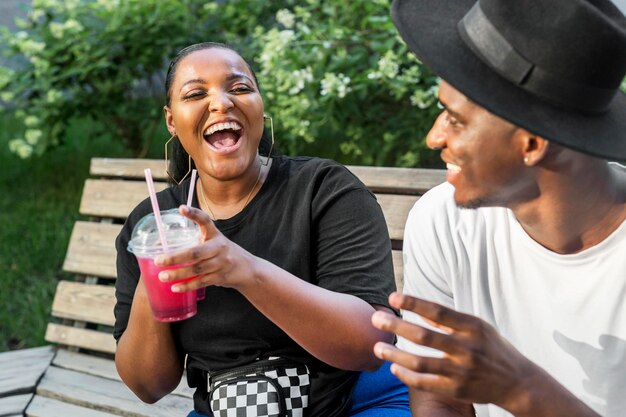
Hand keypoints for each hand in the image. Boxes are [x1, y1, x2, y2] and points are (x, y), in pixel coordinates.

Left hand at [154, 205, 257, 291]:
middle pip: (195, 252)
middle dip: (175, 257)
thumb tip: (162, 246)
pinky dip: (187, 286)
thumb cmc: (223, 253)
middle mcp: (219, 247)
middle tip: (158, 260)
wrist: (248, 269)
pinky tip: (175, 288)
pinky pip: (201, 282)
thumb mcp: (214, 242)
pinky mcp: (221, 277)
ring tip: (162, 276)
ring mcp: (221, 263)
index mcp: (215, 234)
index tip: (181, 208)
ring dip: (178, 274)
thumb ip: (195, 242)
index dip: (194, 214)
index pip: (205, 221)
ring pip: (197, 269)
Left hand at [371, 292, 539, 411]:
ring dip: (395, 355)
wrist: (518, 382)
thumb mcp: (478, 328)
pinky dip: (407, 376)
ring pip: (421, 363)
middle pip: (424, 336)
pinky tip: (393, 368)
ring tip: (377, 347)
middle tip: (375, 319)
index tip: (393, 297)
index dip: (414, 303)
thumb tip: (420, 310)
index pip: (438, 312)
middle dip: (396, 326)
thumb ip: (450, 321)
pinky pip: (425, 383)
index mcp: (472, 327)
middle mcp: (467, 349)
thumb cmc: (493, 349)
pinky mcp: (457, 391)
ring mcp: (462, 372)